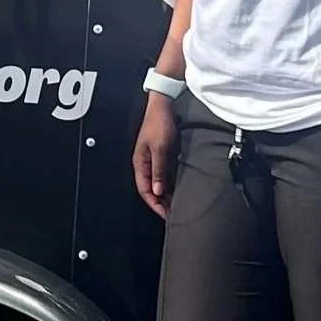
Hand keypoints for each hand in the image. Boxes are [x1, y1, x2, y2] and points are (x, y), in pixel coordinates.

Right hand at [132, 93, 177, 218]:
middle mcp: (145, 164)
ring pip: (158, 183)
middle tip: (174, 214)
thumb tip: (157, 191)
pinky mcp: (162, 155)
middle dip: (161, 203)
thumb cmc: (159, 123)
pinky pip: (165, 174)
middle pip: (151, 189)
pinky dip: (170, 184)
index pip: (145, 190)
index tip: (166, 215)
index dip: (154, 204)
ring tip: (178, 205)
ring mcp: (153, 160)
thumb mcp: (160, 148)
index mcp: (140, 163)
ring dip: (166, 194)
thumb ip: (158, 170)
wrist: (164, 105)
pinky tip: (180, 189)